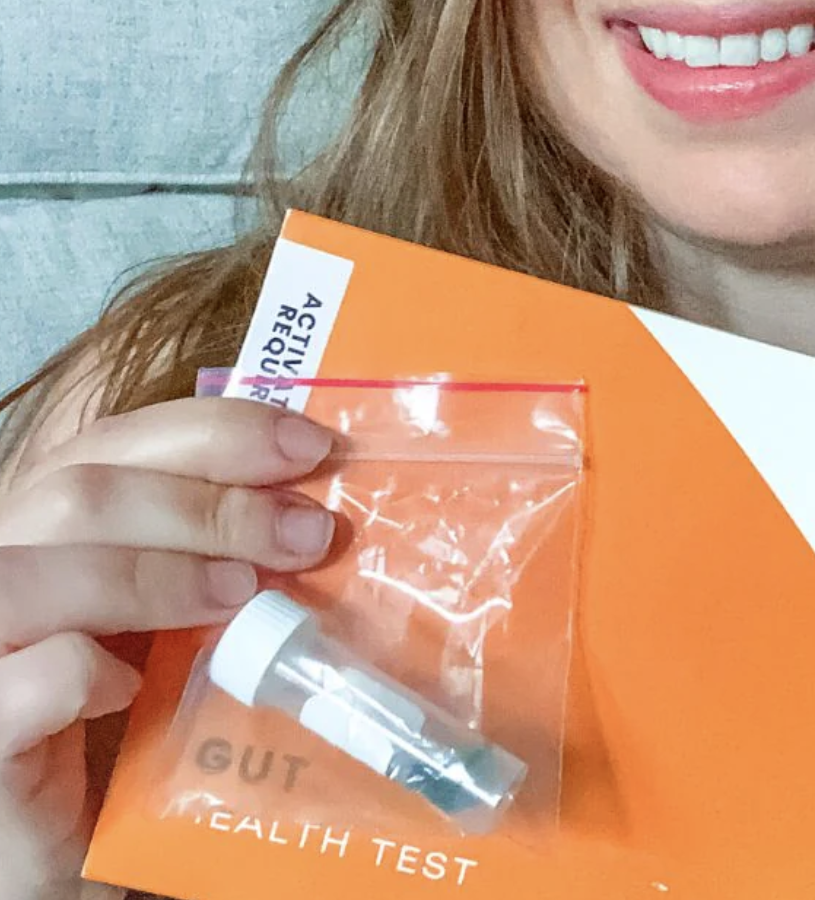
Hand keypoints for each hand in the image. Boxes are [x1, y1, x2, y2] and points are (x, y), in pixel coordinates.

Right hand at [0, 397, 336, 899]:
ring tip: (243, 597)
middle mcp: (1, 568)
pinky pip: (24, 681)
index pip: (113, 441)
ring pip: (32, 575)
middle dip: (208, 504)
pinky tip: (135, 688)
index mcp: (47, 526)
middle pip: (77, 492)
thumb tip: (317, 499)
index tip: (312, 448)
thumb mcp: (185, 616)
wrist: (81, 847)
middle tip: (308, 535)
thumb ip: (220, 552)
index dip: (215, 433)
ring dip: (153, 574)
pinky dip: (84, 671)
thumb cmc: (136, 722)